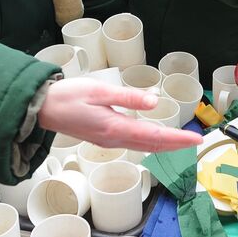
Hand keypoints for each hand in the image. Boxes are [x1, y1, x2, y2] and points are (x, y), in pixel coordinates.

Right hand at [37, 79, 202, 151]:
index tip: (196, 139)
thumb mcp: (99, 90)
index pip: (154, 135)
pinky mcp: (103, 137)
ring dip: (164, 144)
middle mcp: (114, 138)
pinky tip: (154, 137)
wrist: (41, 109)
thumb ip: (128, 97)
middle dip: (176, 144)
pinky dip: (149, 141)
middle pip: (152, 145)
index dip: (178, 138)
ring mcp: (108, 140)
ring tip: (181, 140)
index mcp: (115, 127)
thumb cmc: (66, 96)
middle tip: (196, 141)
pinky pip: (133, 143)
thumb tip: (154, 101)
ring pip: (143, 146)